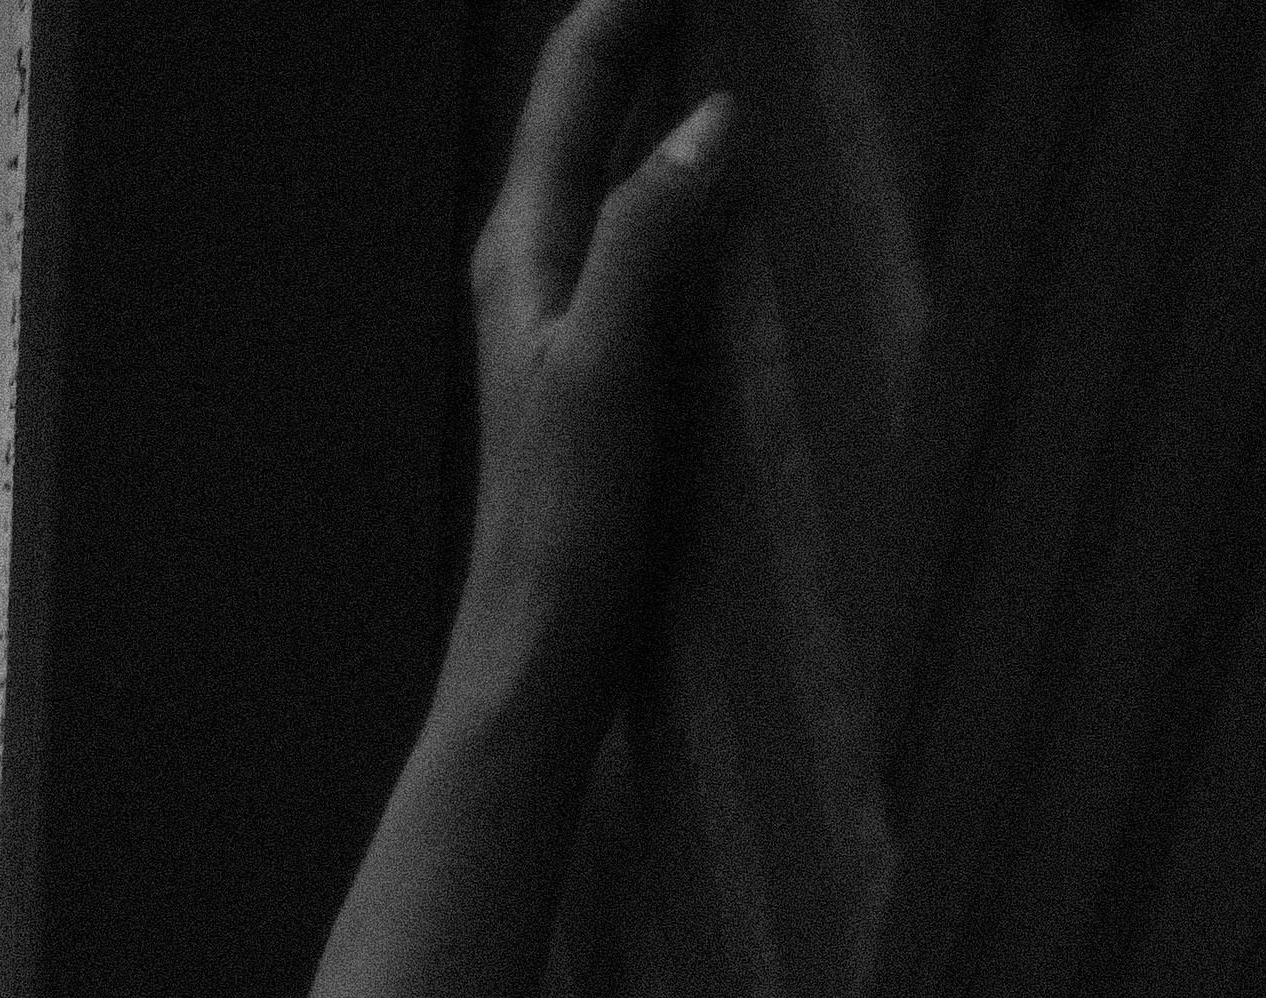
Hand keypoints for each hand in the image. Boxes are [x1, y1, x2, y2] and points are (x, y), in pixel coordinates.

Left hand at [458, 0, 737, 691]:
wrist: (537, 663)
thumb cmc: (560, 532)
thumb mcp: (605, 368)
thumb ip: (646, 237)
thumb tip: (704, 120)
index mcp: (523, 254)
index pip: (576, 81)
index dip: (628, 3)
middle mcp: (537, 274)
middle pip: (593, 113)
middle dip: (650, 35)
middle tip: (727, 4)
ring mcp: (570, 324)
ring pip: (621, 175)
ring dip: (669, 108)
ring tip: (740, 55)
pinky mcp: (606, 376)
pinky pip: (652, 249)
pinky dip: (693, 199)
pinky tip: (741, 205)